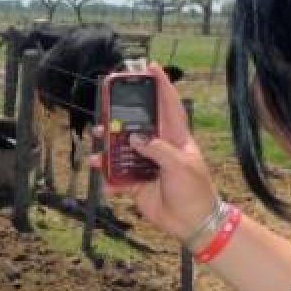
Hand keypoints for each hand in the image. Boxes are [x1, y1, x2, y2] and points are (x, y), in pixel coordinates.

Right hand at [92, 64, 217, 241]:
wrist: (191, 223)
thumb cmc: (194, 191)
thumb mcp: (180, 165)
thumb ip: (157, 149)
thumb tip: (134, 138)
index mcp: (175, 139)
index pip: (169, 106)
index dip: (162, 86)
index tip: (151, 67)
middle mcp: (159, 147)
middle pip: (138, 125)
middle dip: (122, 115)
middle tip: (107, 105)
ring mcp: (146, 165)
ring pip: (123, 149)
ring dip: (108, 146)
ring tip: (96, 138)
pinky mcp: (137, 184)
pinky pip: (118, 177)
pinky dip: (109, 178)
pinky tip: (103, 179)